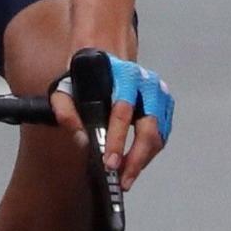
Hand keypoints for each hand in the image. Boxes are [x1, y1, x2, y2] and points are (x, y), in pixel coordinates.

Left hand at [49, 53, 173, 191]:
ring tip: (126, 177)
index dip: (117, 140)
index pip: (122, 111)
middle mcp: (146, 83)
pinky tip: (135, 164)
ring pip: (158, 135)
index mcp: (122, 75)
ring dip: (143, 160)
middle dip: (135, 158)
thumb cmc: (86, 74)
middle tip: (121, 179)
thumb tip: (80, 139)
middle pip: (148, 127)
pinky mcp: (165, 104)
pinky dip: (150, 153)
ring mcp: (159, 93)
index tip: (110, 163)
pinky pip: (162, 134)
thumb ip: (65, 110)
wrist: (106, 52)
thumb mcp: (66, 86)